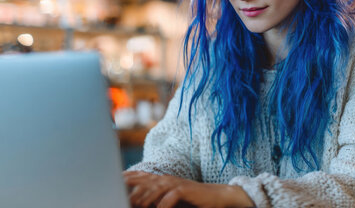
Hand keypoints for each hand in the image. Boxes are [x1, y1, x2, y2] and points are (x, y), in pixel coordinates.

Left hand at [123, 171, 254, 207]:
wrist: (217, 196)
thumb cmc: (191, 201)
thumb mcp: (169, 200)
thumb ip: (154, 200)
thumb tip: (137, 203)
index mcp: (160, 180)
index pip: (138, 177)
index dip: (124, 179)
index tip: (110, 182)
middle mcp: (166, 179)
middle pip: (143, 180)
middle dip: (128, 187)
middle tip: (116, 193)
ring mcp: (176, 183)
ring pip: (154, 187)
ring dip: (143, 197)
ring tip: (134, 205)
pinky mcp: (186, 190)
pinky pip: (171, 196)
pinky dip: (162, 204)